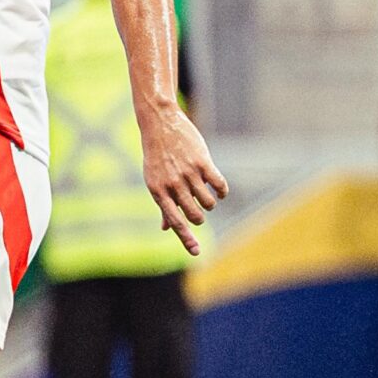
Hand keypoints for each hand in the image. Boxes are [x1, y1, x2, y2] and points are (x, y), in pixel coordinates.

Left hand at [141, 107, 228, 254]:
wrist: (160, 124)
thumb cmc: (156, 156)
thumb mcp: (155, 181)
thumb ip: (164, 205)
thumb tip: (166, 229)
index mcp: (158, 192)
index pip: (175, 222)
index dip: (186, 239)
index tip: (197, 253)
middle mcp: (173, 185)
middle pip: (195, 215)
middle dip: (201, 217)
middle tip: (201, 210)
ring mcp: (188, 173)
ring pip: (208, 202)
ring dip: (211, 203)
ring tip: (207, 195)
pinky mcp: (202, 162)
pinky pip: (219, 184)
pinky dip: (222, 191)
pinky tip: (220, 190)